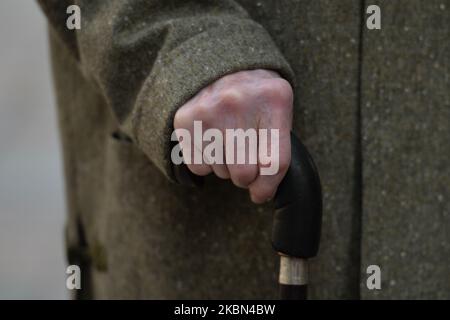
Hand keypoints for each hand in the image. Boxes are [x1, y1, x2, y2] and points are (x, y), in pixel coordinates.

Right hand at [173, 69, 292, 202]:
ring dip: (226, 166)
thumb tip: (260, 193)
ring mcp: (209, 110)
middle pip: (244, 173)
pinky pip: (198, 166)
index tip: (261, 193)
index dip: (267, 186)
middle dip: (246, 176)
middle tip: (245, 161)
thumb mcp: (279, 113)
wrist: (222, 65)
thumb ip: (278, 151)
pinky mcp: (185, 119)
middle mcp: (239, 103)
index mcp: (273, 100)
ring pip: (221, 172)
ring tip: (228, 141)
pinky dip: (206, 162)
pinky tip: (211, 141)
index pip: (273, 163)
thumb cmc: (256, 99)